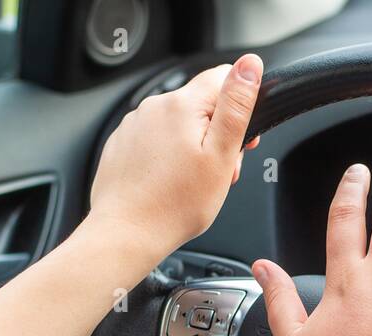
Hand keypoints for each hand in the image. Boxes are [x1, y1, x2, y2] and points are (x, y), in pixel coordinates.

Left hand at [88, 53, 262, 257]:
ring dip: (192, 147)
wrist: (126, 234)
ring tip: (191, 183)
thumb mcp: (221, 156)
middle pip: (201, 105)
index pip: (223, 77)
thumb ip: (236, 105)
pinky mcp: (122, 144)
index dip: (240, 107)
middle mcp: (154, 107)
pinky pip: (154, 140)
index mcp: (181, 105)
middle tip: (218, 172)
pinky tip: (169, 183)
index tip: (242, 140)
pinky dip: (167, 157)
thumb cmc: (174, 205)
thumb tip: (249, 65)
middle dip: (216, 134)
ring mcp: (134, 125)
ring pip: (177, 124)